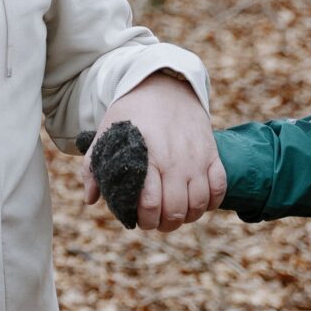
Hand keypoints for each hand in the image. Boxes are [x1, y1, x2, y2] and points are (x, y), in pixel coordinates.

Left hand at [84, 73, 222, 232]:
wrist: (163, 86)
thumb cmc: (132, 113)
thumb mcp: (106, 134)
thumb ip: (93, 167)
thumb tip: (90, 199)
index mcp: (146, 156)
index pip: (150, 202)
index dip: (145, 219)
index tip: (139, 221)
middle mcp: (174, 160)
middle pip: (175, 209)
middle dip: (164, 224)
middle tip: (157, 222)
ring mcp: (196, 158)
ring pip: (198, 203)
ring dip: (187, 217)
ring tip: (175, 215)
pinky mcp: (212, 154)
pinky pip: (219, 188)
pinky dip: (212, 203)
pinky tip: (198, 204)